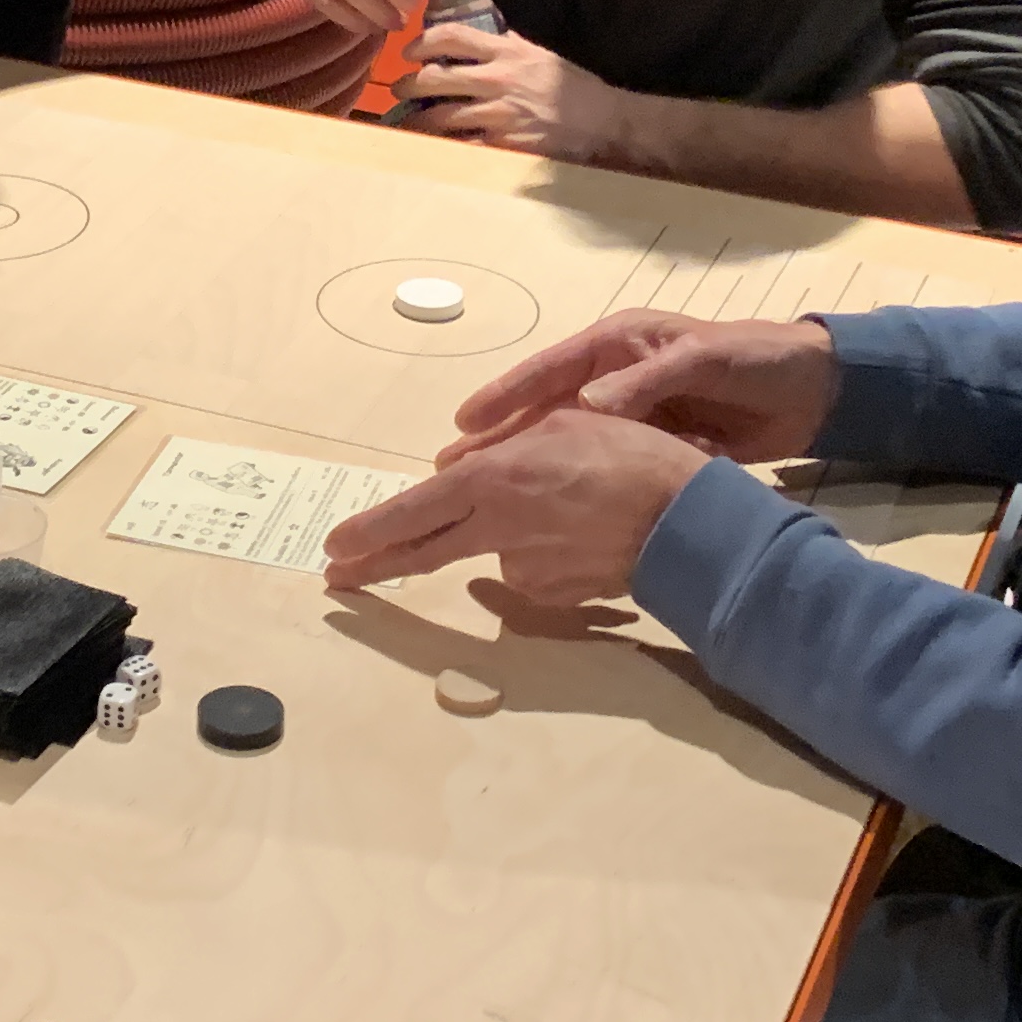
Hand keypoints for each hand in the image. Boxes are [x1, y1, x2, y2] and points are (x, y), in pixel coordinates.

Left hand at [320, 407, 713, 599]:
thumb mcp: (560, 426)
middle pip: (422, 552)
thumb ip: (501, 450)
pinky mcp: (553, 595)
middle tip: (339, 576)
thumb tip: (456, 471)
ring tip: (570, 506)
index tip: (334, 550)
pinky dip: (544, 551)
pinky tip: (583, 534)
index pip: (411, 513)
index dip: (368, 532)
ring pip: (495, 548)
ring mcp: (525, 570)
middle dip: (376, 564)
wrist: (687, 522)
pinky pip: (532, 569)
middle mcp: (498, 532)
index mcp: (492, 482)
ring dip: (508, 533)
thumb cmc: (629, 456)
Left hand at [406, 20, 625, 161]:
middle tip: (397, 90)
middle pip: (435, 77)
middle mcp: (498, 80)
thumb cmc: (571, 87)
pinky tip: (431, 147)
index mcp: (506, 52)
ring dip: (415, 120)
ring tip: (406, 123)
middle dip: (408, 84)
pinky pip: (459, 146)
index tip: (409, 52)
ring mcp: (499, 114)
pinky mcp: (503, 144)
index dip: (421, 42)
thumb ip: (506, 44)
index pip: (451, 35)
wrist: (603, 122)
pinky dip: (441, 146)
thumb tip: (478, 32)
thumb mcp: (538, 54)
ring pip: (440, 116)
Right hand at [445, 311, 837, 467]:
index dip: (504, 397)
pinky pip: (605, 463)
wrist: (816, 389)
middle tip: (449, 469)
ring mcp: (635, 412)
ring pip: (568, 441)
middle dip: (500, 438)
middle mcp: (617, 377)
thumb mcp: (701, 362)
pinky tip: (548, 510)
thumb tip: (585, 409)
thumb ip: (645, 383)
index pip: (548, 370)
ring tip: (486, 496)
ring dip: (528, 466)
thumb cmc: (757, 359)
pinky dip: (575, 482)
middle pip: (545, 409)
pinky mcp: (655, 444)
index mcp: (619, 344)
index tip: (462, 423)